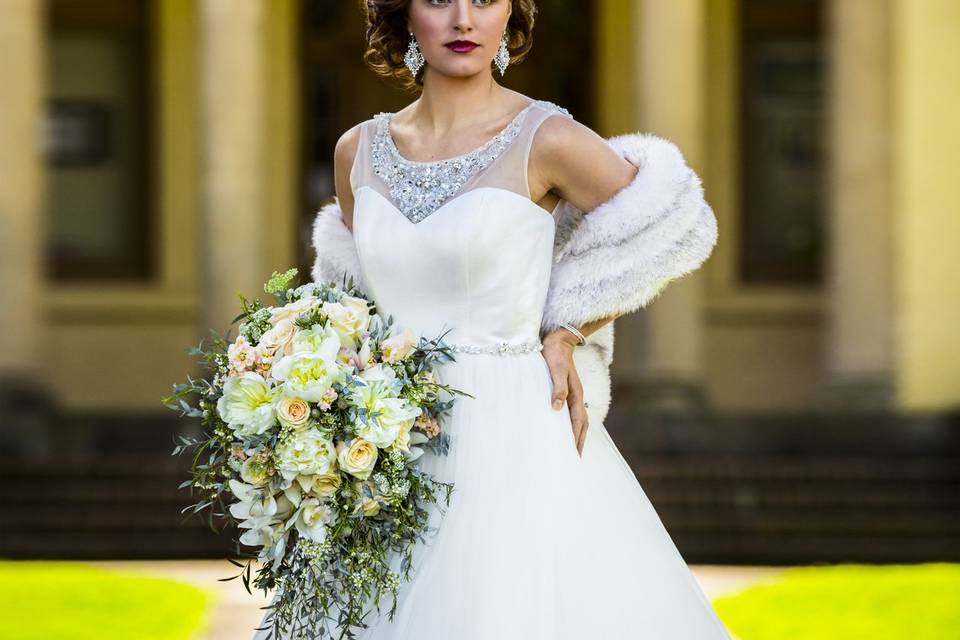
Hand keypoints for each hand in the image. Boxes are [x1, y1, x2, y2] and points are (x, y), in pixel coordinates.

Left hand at [542, 329, 588, 457]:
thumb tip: (557, 409)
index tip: (574, 454)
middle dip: (580, 440)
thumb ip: (557, 389)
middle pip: (582, 423)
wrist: (558, 339)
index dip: (576, 438)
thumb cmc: (554, 355)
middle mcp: (577, 396)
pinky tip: (564, 426)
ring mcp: (573, 393)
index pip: (577, 422)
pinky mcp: (567, 389)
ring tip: (573, 446)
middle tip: (576, 457)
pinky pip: (572, 411)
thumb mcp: (555, 371)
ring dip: (577, 433)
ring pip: (578, 418)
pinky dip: (571, 422)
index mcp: (575, 394)